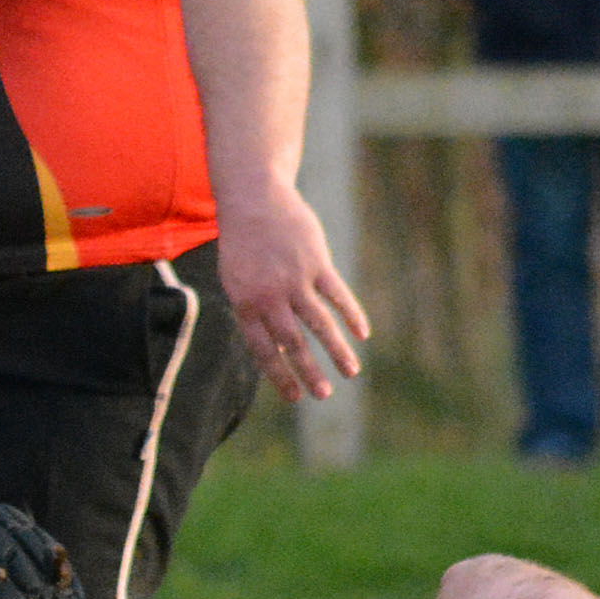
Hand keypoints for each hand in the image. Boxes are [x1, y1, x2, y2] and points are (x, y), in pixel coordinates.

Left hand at [216, 179, 368, 402]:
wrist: (254, 201)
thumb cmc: (243, 246)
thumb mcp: (237, 281)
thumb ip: (255, 313)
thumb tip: (278, 349)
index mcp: (245, 304)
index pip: (263, 350)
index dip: (281, 376)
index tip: (296, 397)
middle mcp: (270, 296)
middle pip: (292, 343)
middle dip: (309, 372)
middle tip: (324, 395)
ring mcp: (295, 279)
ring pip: (320, 323)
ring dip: (337, 350)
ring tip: (350, 372)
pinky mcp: (317, 262)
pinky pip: (338, 295)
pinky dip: (351, 315)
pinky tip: (362, 334)